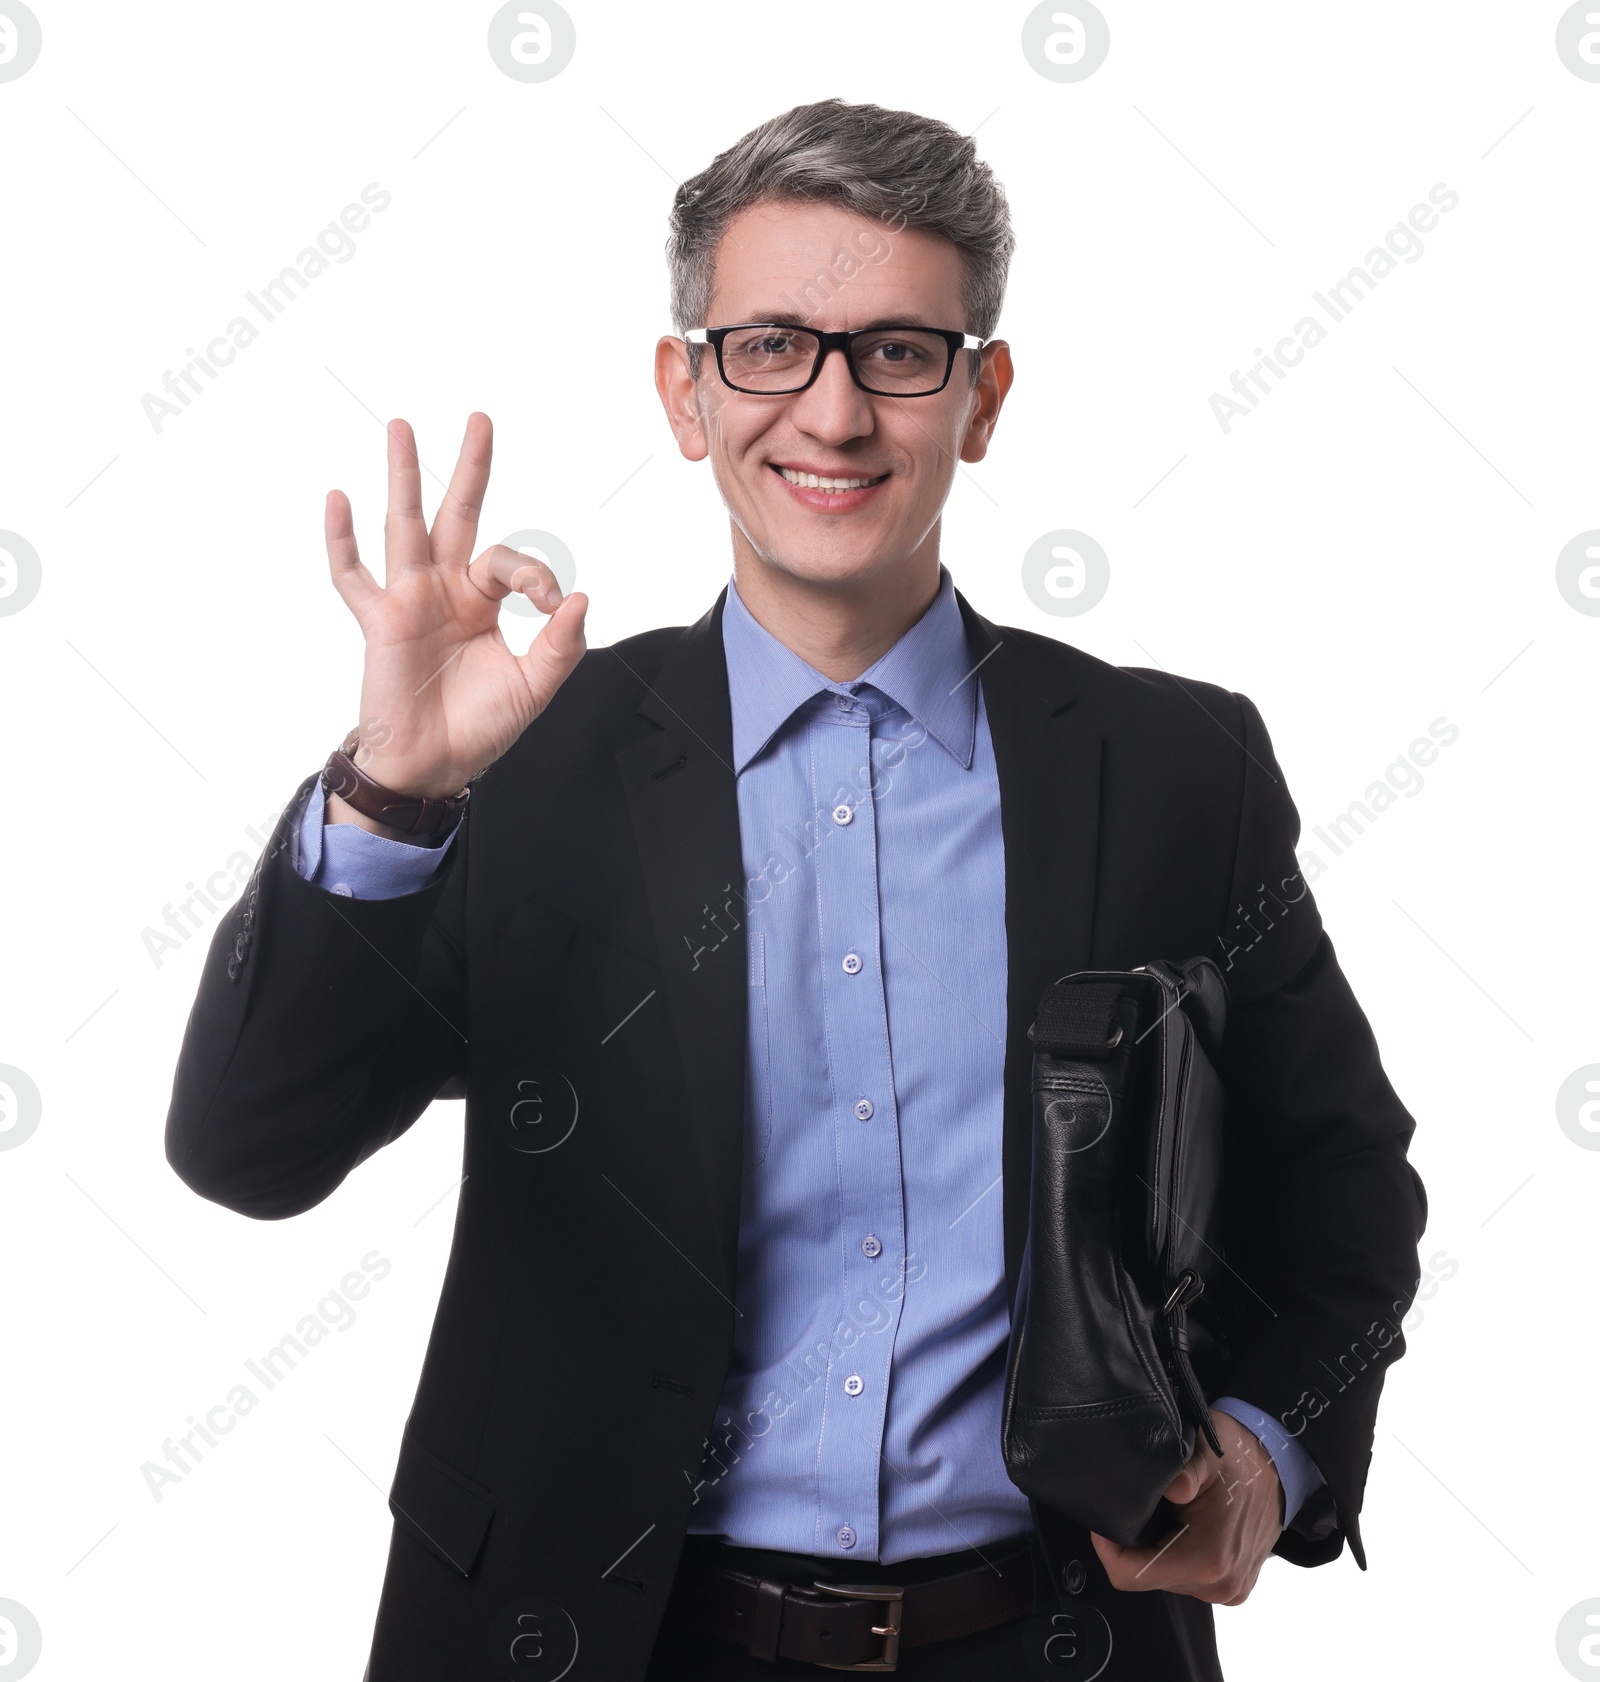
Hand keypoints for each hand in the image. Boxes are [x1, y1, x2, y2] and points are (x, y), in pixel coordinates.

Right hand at [325, 411, 587, 797]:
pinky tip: (337, 499)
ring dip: (405, 477)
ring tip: (401, 427)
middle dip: (470, 468)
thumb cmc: (478, 728)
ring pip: (405, 526)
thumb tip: (579, 599)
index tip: (551, 603)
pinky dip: (341, 540)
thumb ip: (560, 647)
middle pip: (458, 515)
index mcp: (483, 601)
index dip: (535, 575)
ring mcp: (409, 601)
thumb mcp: (533, 688)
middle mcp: (446, 590)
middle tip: (480, 419)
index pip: (511, 562)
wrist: (432, 767)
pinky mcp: (379, 622)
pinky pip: (354, 577)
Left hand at [1090, 1410, 1282, 1604]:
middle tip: (1143, 1505)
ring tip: (1166, 1512)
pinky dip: (1177, 1553)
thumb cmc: (1240, 1454)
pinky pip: (1187, 1577)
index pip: (1130, 1575)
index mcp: (1207, 1560)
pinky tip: (1184, 1526)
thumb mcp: (1207, 1450)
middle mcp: (1218, 1585)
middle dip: (1134, 1544)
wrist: (1281, 1466)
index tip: (1105, 1517)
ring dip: (1157, 1548)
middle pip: (1146, 1576)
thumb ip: (1186, 1470)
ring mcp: (1228, 1590)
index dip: (1107, 1548)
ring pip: (1165, 1577)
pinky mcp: (1234, 1587)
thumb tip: (1172, 1486)